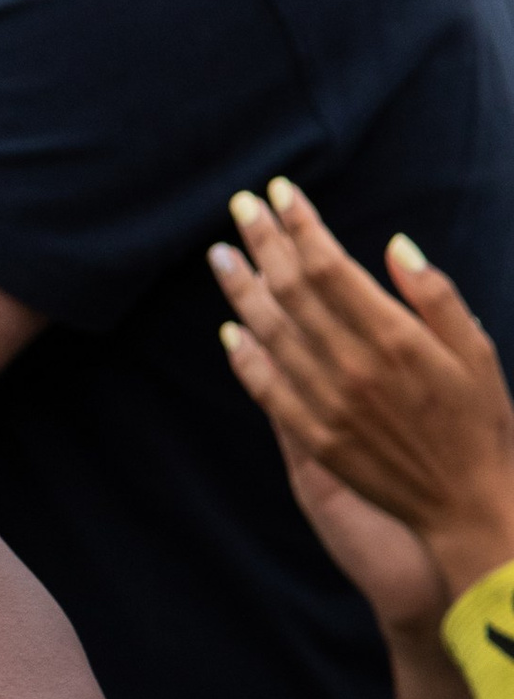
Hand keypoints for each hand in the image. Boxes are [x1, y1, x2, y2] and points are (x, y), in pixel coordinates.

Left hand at [210, 178, 513, 599]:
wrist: (468, 505)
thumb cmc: (479, 422)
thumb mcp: (476, 350)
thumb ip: (434, 296)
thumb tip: (395, 245)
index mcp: (394, 338)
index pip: (329, 266)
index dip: (301, 226)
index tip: (282, 193)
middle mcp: (353, 367)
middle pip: (292, 290)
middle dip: (264, 243)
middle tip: (241, 207)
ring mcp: (329, 404)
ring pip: (271, 333)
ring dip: (242, 290)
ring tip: (220, 256)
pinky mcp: (316, 438)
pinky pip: (267, 389)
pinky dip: (245, 357)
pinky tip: (230, 330)